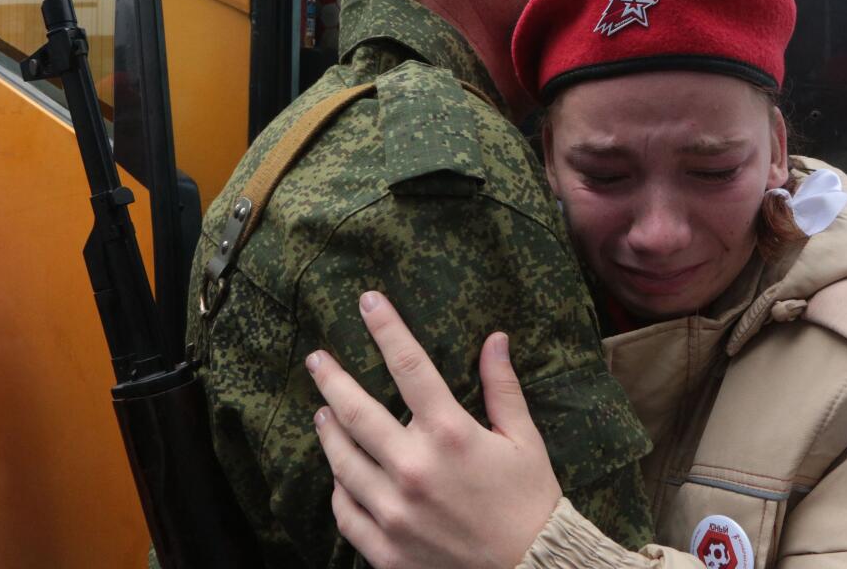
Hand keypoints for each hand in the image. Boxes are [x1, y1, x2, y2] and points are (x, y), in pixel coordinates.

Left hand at [307, 291, 562, 568]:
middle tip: (317, 359)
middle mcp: (415, 469)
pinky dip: (339, 488)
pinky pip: (345, 512)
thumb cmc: (530, 501)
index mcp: (451, 434)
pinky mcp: (385, 549)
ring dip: (328, 431)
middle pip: (357, 412)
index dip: (386, 329)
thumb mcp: (523, 439)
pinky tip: (339, 473)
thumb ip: (502, 387)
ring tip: (322, 413)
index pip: (409, 367)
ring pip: (343, 462)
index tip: (368, 302)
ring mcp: (395, 512)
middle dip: (332, 380)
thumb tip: (495, 338)